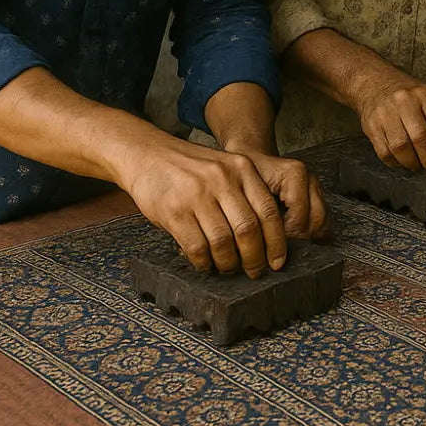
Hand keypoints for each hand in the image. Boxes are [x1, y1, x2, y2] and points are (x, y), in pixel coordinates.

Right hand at [121, 138, 315, 277]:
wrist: (147, 153)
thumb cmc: (190, 168)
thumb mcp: (224, 168)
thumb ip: (244, 194)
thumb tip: (266, 240)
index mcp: (241, 168)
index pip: (268, 211)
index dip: (277, 242)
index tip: (278, 262)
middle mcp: (222, 179)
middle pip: (248, 229)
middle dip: (254, 258)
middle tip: (254, 272)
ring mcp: (196, 194)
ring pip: (223, 242)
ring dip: (228, 263)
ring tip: (228, 269)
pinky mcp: (173, 210)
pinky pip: (196, 247)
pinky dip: (203, 262)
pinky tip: (204, 264)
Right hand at [357, 74, 425, 173]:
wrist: (371, 80)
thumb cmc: (405, 92)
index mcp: (423, 94)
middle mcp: (404, 101)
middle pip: (421, 138)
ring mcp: (385, 113)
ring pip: (401, 147)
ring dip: (411, 163)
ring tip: (416, 165)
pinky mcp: (370, 125)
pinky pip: (384, 152)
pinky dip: (395, 162)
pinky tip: (400, 160)